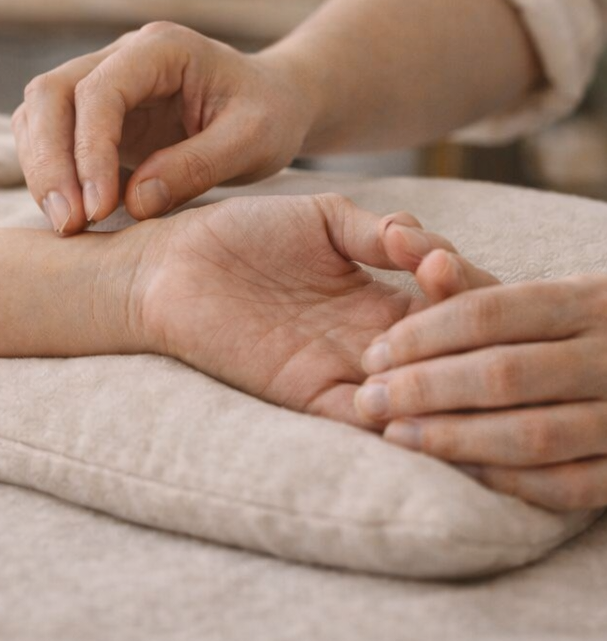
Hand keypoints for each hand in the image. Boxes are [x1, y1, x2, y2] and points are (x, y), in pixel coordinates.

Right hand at [12, 22, 316, 234]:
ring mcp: (100, 81)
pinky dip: (49, 173)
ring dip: (42, 170)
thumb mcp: (254, 141)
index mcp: (162, 49)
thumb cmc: (269, 116)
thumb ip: (197, 167)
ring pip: (38, 113)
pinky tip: (71, 213)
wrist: (271, 105)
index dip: (89, 150)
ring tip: (67, 226)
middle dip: (50, 162)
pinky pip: (47, 136)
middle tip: (68, 224)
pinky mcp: (91, 115)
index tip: (99, 208)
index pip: (100, 91)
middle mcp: (121, 56)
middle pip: (51, 94)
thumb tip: (133, 202)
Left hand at [129, 193, 453, 424]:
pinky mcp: (306, 396)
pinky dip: (394, 416)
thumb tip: (427, 240)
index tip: (440, 265)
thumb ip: (377, 229)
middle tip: (440, 312)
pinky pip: (365, 423)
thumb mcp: (322, 217)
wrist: (170, 264)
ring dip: (438, 380)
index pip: (459, 307)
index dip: (469, 291)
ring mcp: (343, 371)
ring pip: (422, 398)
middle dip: (466, 342)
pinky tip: (400, 391)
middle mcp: (372, 340)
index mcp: (382, 296)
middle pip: (453, 358)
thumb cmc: (239, 234)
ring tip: (431, 350)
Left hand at [355, 254, 606, 510]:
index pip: (487, 313)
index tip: (374, 355)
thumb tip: (396, 235)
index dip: (420, 335)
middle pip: (503, 374)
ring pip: (533, 435)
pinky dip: (506, 481)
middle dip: (425, 389)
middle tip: (370, 399)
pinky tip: (454, 469)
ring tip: (395, 436)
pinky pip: (568, 487)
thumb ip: (464, 277)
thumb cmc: (576, 328)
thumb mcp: (538, 294)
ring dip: (453, 438)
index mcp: (585, 300)